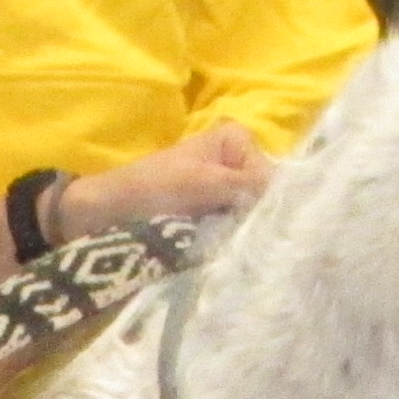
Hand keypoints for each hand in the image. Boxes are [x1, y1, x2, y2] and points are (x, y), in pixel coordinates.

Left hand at [57, 124, 266, 240]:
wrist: (101, 214)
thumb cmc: (150, 189)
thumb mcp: (203, 183)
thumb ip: (248, 187)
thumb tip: (297, 199)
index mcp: (236, 140)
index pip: (273, 176)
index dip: (270, 203)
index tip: (261, 227)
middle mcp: (236, 163)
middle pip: (265, 198)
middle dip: (258, 220)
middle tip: (250, 244)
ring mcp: (224, 193)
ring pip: (251, 218)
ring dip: (244, 236)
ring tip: (238, 253)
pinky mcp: (211, 220)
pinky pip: (233, 231)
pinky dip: (231, 244)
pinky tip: (229, 258)